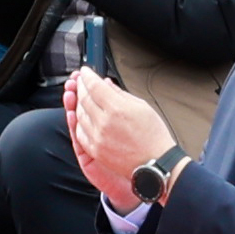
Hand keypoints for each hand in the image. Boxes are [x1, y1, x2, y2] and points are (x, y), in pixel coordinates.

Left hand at [61, 67, 171, 211]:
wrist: (156, 162)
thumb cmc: (153, 135)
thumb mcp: (141, 106)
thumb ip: (120, 93)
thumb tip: (107, 83)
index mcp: (117, 108)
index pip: (94, 86)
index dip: (87, 76)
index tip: (85, 71)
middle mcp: (104, 122)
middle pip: (84, 98)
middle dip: (80, 87)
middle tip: (80, 81)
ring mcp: (98, 137)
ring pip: (79, 115)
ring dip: (78, 103)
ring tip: (81, 97)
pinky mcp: (95, 150)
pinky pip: (80, 133)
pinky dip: (79, 122)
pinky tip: (83, 117)